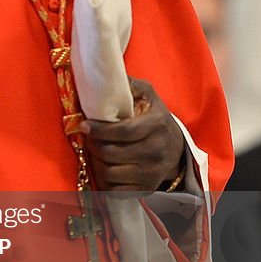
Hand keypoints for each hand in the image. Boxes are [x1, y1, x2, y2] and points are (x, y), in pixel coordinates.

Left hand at [79, 77, 184, 191]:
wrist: (176, 147)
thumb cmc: (154, 117)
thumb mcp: (147, 95)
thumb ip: (129, 84)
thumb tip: (105, 71)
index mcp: (157, 124)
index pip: (124, 131)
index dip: (100, 130)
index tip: (85, 125)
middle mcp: (157, 150)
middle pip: (113, 153)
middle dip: (94, 145)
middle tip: (88, 138)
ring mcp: (152, 172)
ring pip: (110, 173)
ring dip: (96, 163)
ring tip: (95, 152)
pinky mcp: (146, 188)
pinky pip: (115, 190)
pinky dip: (104, 181)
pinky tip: (104, 168)